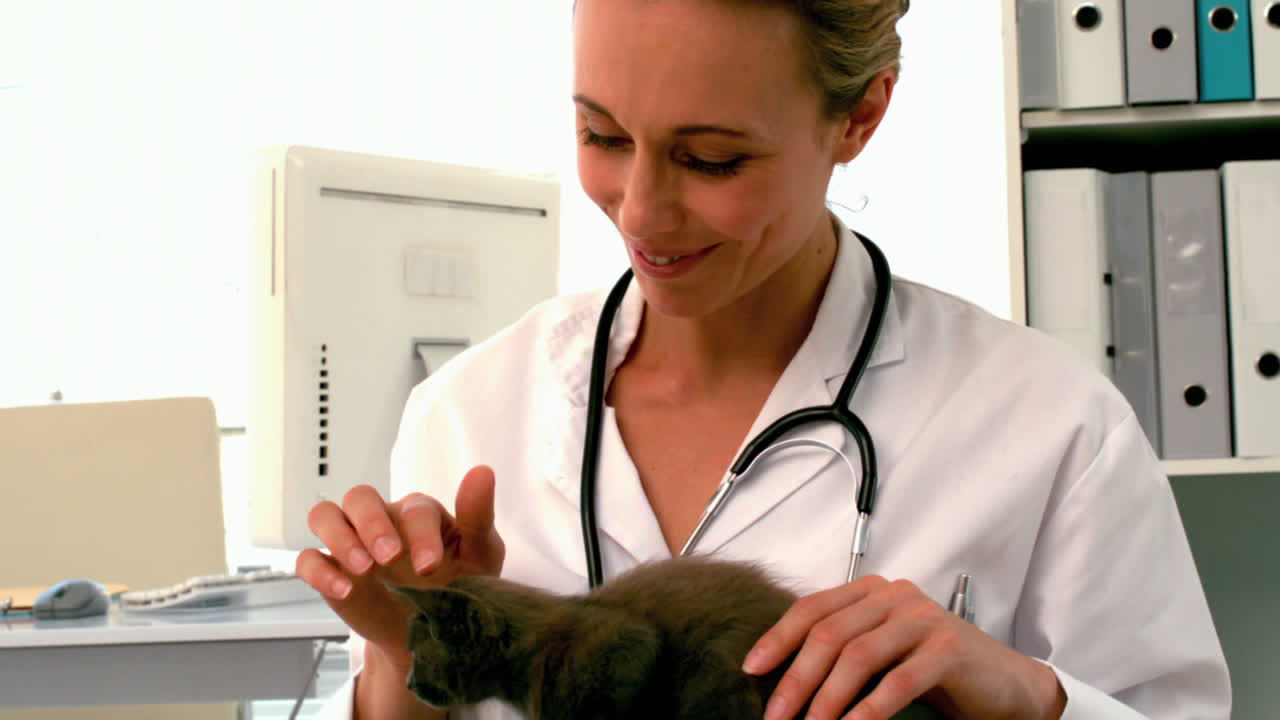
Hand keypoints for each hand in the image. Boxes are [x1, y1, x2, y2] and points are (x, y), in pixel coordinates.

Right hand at [295, 465, 505, 671]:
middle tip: (388, 557)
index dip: (419, 534)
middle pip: (360, 497)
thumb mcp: (480, 556)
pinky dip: (319, 572)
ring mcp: (353, 543)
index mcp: (419, 513)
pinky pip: (308, 559)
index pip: (413, 508)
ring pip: (325, 515)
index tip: (428, 567)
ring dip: (339, 538)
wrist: (434, 634)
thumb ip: (478, 516)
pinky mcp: (333, 571)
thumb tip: (483, 472)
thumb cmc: (461, 586)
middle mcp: (383, 520)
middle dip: (372, 524)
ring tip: (363, 569)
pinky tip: (343, 591)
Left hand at [741, 575, 1066, 719]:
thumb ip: (843, 650)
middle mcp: (894, 596)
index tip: (751, 670)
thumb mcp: (881, 653)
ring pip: (858, 656)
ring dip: (827, 699)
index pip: (812, 608)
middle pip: (829, 634)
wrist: (1005, 685)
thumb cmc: (935, 671)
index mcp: (871, 591)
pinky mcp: (948, 649)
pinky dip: (870, 709)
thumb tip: (782, 679)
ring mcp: (923, 619)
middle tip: (775, 716)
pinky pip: (899, 681)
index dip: (777, 638)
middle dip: (795, 679)